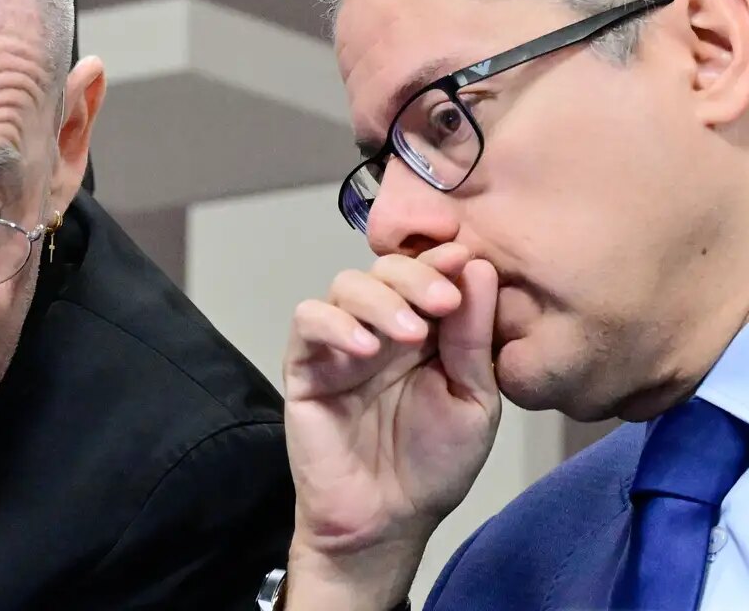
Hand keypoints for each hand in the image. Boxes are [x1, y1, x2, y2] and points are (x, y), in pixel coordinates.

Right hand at [283, 244, 500, 609]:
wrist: (386, 523)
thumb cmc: (433, 466)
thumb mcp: (473, 401)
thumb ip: (473, 339)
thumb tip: (476, 267)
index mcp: (426, 329)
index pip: (427, 273)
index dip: (441, 259)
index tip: (462, 258)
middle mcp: (381, 326)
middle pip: (386, 268)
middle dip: (416, 276)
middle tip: (444, 302)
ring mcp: (340, 343)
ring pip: (346, 285)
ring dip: (381, 298)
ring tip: (410, 334)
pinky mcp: (305, 364)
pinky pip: (308, 320)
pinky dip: (334, 323)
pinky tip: (365, 349)